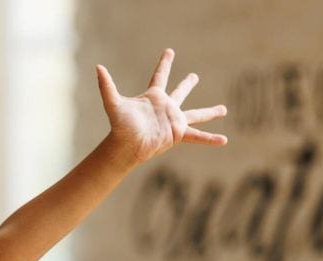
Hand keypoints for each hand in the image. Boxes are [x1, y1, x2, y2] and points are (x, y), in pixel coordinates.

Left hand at [97, 48, 226, 164]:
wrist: (127, 146)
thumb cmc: (120, 126)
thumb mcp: (114, 103)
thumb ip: (107, 86)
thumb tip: (98, 67)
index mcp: (153, 97)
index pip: (160, 75)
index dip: (165, 63)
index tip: (169, 51)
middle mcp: (165, 107)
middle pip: (180, 92)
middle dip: (187, 84)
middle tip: (195, 76)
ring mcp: (173, 121)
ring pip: (196, 114)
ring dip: (210, 113)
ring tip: (224, 109)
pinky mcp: (178, 134)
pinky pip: (197, 136)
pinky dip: (209, 139)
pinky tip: (223, 141)